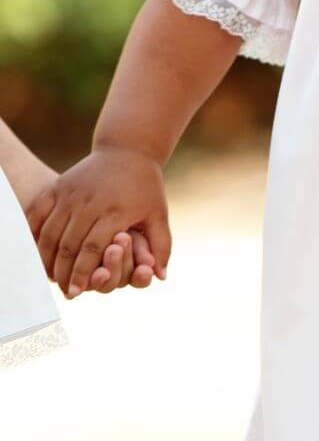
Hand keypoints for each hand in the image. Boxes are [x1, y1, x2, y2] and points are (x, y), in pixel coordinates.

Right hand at [26, 146, 170, 298]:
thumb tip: (161, 276)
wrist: (128, 150)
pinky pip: (38, 214)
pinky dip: (34, 234)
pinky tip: (37, 252)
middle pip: (69, 244)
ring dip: (47, 258)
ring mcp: (72, 193)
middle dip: (64, 271)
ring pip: (51, 232)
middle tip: (63, 290)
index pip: (93, 248)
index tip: (78, 291)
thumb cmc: (146, 187)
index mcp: (116, 211)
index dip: (83, 272)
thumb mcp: (159, 214)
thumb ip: (161, 246)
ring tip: (50, 277)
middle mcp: (91, 202)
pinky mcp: (59, 186)